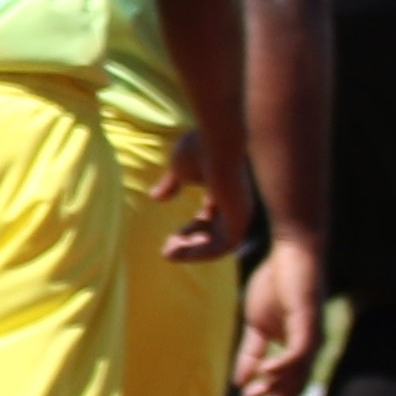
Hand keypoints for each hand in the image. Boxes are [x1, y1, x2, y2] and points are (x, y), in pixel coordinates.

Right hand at [155, 127, 239, 261]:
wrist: (217, 140)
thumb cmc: (200, 148)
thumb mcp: (179, 170)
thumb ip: (171, 184)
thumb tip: (155, 198)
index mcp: (223, 193)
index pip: (210, 219)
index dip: (190, 231)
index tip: (169, 239)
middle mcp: (235, 205)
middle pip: (213, 234)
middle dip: (189, 245)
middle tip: (166, 253)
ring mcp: (240, 213)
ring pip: (219, 244)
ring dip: (193, 253)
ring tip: (169, 255)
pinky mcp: (240, 218)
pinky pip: (224, 247)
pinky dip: (203, 252)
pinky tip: (182, 252)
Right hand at [236, 241, 327, 395]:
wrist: (292, 253)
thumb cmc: (277, 284)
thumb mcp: (257, 326)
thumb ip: (251, 354)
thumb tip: (240, 382)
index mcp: (298, 349)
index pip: (288, 386)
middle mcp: (310, 347)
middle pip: (296, 388)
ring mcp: (311, 336)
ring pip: (297, 374)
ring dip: (274, 391)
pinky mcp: (308, 321)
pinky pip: (297, 352)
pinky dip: (282, 366)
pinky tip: (263, 375)